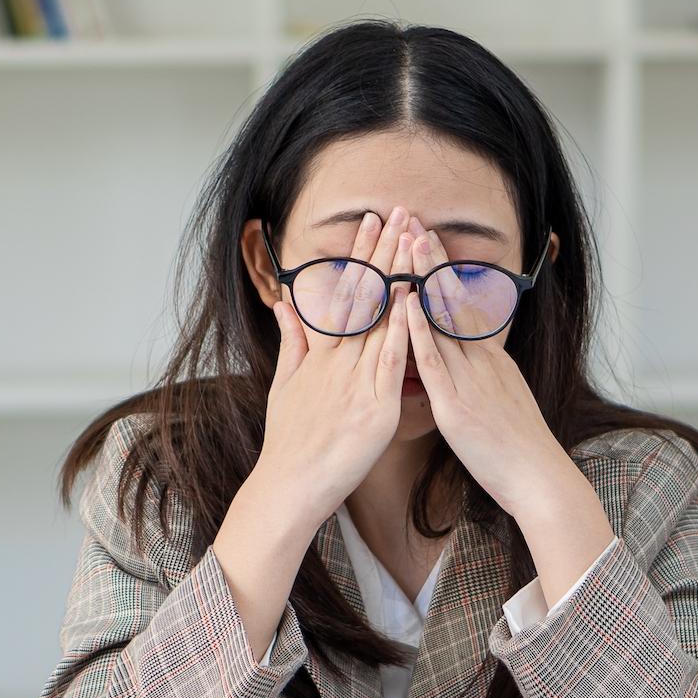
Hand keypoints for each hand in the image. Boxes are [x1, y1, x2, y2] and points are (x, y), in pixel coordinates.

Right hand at [254, 207, 414, 518]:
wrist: (290, 485)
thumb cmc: (290, 442)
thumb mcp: (284, 386)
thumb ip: (291, 343)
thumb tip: (286, 306)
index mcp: (321, 355)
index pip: (344, 292)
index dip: (360, 256)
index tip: (371, 223)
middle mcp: (338, 361)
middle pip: (364, 296)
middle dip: (382, 252)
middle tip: (397, 212)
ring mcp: (357, 382)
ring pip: (380, 319)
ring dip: (398, 276)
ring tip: (412, 241)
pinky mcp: (375, 408)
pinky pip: (391, 362)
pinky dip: (401, 331)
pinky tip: (413, 302)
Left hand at [403, 222, 611, 551]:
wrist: (538, 478)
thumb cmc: (515, 449)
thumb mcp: (499, 401)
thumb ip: (480, 378)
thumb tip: (466, 363)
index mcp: (489, 360)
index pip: (462, 306)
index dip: (442, 271)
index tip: (425, 240)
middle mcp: (481, 361)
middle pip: (453, 300)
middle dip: (431, 261)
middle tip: (412, 223)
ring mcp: (470, 380)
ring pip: (443, 320)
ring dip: (423, 281)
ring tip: (407, 245)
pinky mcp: (458, 405)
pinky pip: (435, 363)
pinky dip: (421, 332)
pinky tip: (407, 306)